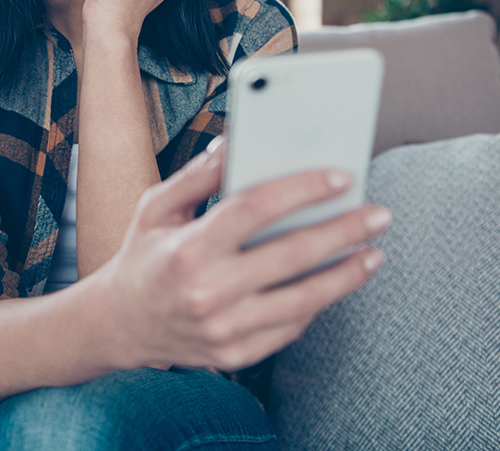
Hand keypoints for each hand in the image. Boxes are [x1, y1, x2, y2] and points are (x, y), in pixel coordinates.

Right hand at [97, 140, 390, 371]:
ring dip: (346, 274)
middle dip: (343, 231)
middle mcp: (208, 291)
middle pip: (291, 255)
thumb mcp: (156, 206)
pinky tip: (335, 280)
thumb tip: (235, 144)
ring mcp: (224, 330)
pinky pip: (290, 327)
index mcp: (188, 247)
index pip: (255, 209)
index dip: (301, 189)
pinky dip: (317, 302)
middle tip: (378, 215)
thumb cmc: (143, 255)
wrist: (121, 324)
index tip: (339, 176)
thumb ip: (197, 175)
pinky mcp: (236, 355)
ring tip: (373, 252)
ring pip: (303, 300)